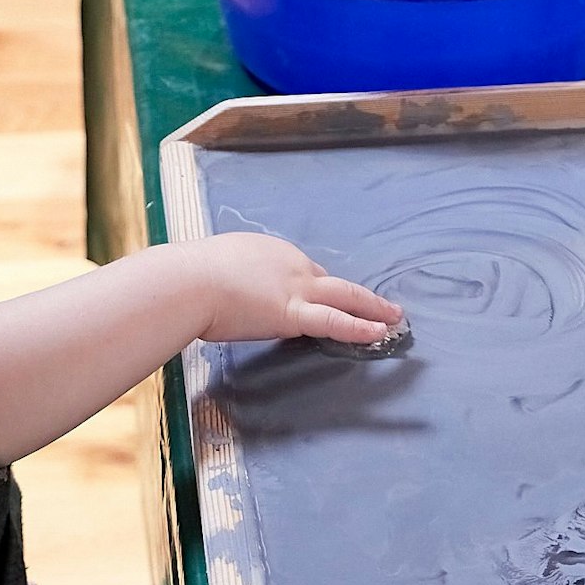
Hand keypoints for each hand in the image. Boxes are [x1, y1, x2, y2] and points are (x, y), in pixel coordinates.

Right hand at [174, 233, 402, 344]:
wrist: (189, 282)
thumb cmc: (189, 277)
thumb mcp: (216, 266)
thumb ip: (231, 277)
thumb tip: (225, 289)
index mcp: (271, 252)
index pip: (304, 273)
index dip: (319, 289)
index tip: (328, 301)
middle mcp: (291, 265)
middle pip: (332, 281)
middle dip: (360, 294)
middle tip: (383, 303)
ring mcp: (295, 288)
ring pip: (344, 296)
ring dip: (373, 307)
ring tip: (395, 317)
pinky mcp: (293, 313)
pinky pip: (335, 321)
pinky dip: (360, 327)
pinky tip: (380, 332)